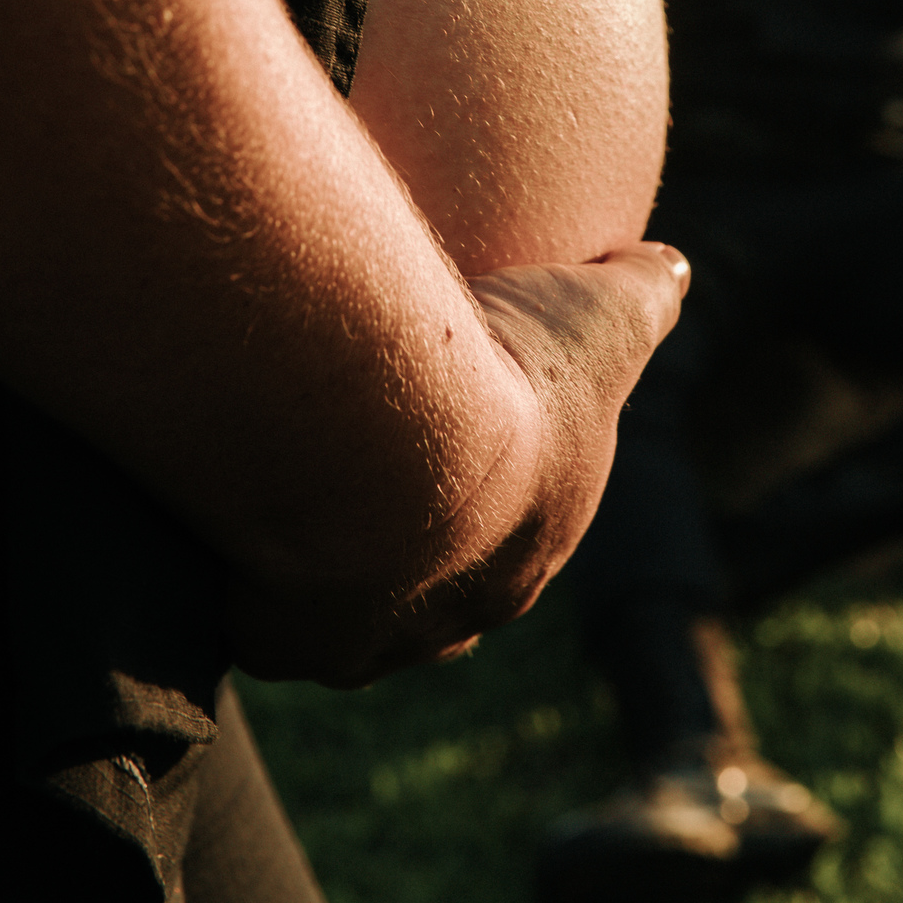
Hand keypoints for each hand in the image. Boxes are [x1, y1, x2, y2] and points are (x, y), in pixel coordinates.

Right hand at [235, 242, 688, 685]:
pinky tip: (233, 526)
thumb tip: (669, 264)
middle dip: (408, 541)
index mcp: (530, 546)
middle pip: (432, 586)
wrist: (401, 448)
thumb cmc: (506, 375)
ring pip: (347, 614)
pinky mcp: (281, 638)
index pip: (515, 533)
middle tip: (363, 468)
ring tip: (291, 493)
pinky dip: (247, 580)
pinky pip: (262, 618)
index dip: (491, 489)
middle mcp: (456, 612)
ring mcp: (368, 637)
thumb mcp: (604, 312)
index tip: (451, 439)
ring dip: (324, 564)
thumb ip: (643, 290)